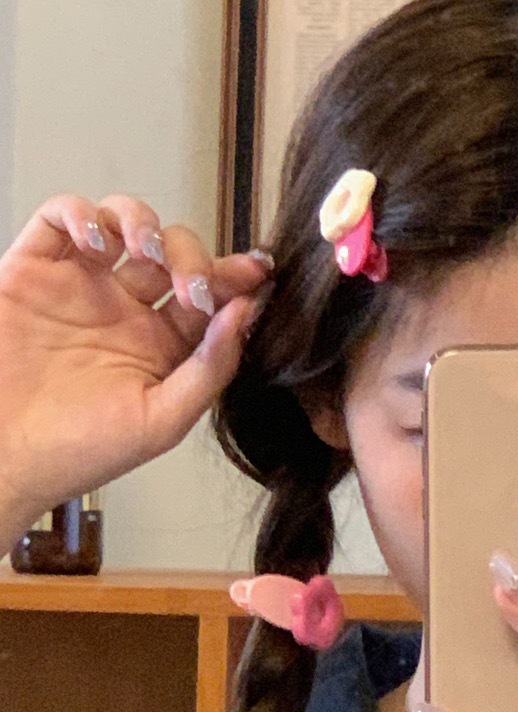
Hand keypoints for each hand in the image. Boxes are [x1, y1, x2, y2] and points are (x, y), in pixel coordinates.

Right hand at [0, 194, 270, 538]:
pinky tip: (94, 242)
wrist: (4, 458)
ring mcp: (81, 288)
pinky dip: (79, 212)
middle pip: (173, 254)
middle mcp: (126, 312)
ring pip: (122, 224)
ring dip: (141, 222)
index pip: (210, 297)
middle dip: (191, 256)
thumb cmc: (79, 452)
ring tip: (145, 250)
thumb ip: (211, 367)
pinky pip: (58, 218)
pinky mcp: (32, 271)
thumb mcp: (163, 420)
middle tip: (192, 283)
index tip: (257, 273)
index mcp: (164, 347)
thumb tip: (245, 313)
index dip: (234, 279)